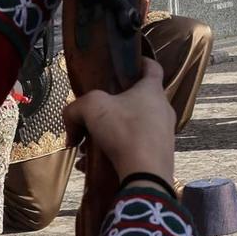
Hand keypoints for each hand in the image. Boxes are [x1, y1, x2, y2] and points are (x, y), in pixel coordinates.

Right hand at [63, 58, 175, 184]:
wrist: (146, 174)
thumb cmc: (124, 131)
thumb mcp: (91, 108)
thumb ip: (75, 108)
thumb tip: (73, 127)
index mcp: (152, 90)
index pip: (151, 66)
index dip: (139, 61)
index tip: (126, 64)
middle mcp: (163, 109)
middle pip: (136, 100)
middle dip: (111, 109)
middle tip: (92, 118)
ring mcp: (164, 133)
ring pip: (132, 127)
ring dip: (108, 134)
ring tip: (88, 147)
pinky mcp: (160, 154)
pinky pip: (134, 148)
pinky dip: (114, 153)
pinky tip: (92, 165)